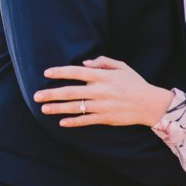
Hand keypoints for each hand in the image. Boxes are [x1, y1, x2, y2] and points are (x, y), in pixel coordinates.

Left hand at [33, 56, 172, 127]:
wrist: (150, 104)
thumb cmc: (135, 83)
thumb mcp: (121, 66)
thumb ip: (102, 62)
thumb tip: (84, 64)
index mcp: (103, 76)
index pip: (76, 72)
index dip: (60, 72)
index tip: (46, 73)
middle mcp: (100, 90)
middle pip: (70, 91)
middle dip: (51, 93)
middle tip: (36, 95)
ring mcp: (102, 106)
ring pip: (75, 107)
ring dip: (57, 108)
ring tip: (43, 109)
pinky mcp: (105, 118)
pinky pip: (85, 120)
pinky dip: (73, 122)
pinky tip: (61, 122)